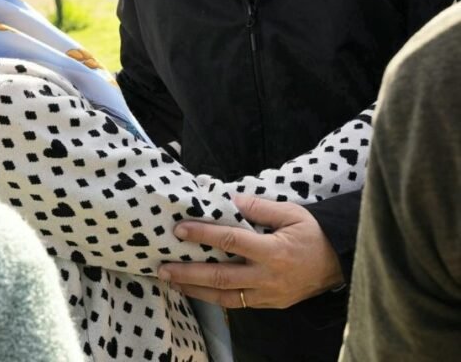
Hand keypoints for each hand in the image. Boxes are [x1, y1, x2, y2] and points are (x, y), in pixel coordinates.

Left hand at [157, 194, 343, 308]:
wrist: (339, 263)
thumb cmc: (313, 233)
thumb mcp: (291, 213)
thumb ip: (260, 207)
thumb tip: (229, 198)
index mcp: (274, 251)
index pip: (231, 241)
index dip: (204, 235)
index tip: (180, 230)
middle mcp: (268, 277)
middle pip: (221, 277)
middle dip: (189, 273)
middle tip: (163, 268)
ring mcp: (267, 295)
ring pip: (225, 297)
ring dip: (195, 289)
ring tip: (171, 280)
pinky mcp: (268, 305)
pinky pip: (236, 304)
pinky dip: (213, 297)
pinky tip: (196, 289)